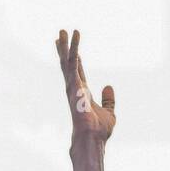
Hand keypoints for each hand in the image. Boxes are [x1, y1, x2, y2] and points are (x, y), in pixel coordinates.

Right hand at [56, 30, 114, 145]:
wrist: (93, 139)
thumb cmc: (99, 131)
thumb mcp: (109, 112)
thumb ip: (109, 100)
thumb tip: (108, 86)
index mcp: (82, 93)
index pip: (78, 73)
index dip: (76, 61)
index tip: (74, 50)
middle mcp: (75, 89)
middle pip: (68, 65)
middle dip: (64, 50)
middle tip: (60, 35)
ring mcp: (73, 86)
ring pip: (67, 62)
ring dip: (65, 45)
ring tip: (62, 31)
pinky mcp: (74, 84)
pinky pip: (72, 62)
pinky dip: (73, 48)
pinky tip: (73, 37)